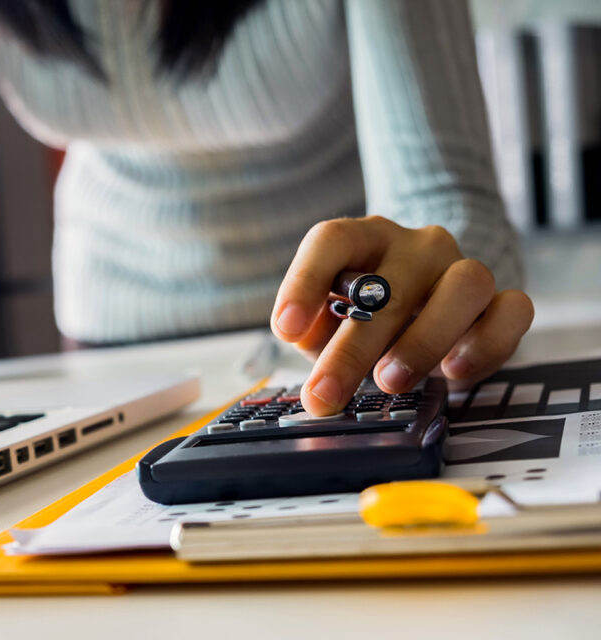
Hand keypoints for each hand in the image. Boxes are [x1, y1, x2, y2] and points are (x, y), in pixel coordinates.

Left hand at [271, 216, 533, 415]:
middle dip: (351, 350)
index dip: (304, 282)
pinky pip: (513, 311)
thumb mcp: (330, 323)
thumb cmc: (367, 317)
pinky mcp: (501, 301)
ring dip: (422, 341)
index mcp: (364, 239)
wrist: (428, 304)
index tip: (286, 330)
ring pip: (463, 286)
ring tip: (389, 382)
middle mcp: (416, 246)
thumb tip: (311, 354)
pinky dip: (485, 344)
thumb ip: (316, 334)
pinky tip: (454, 373)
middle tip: (325, 395)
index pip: (332, 240)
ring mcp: (463, 268)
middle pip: (388, 285)